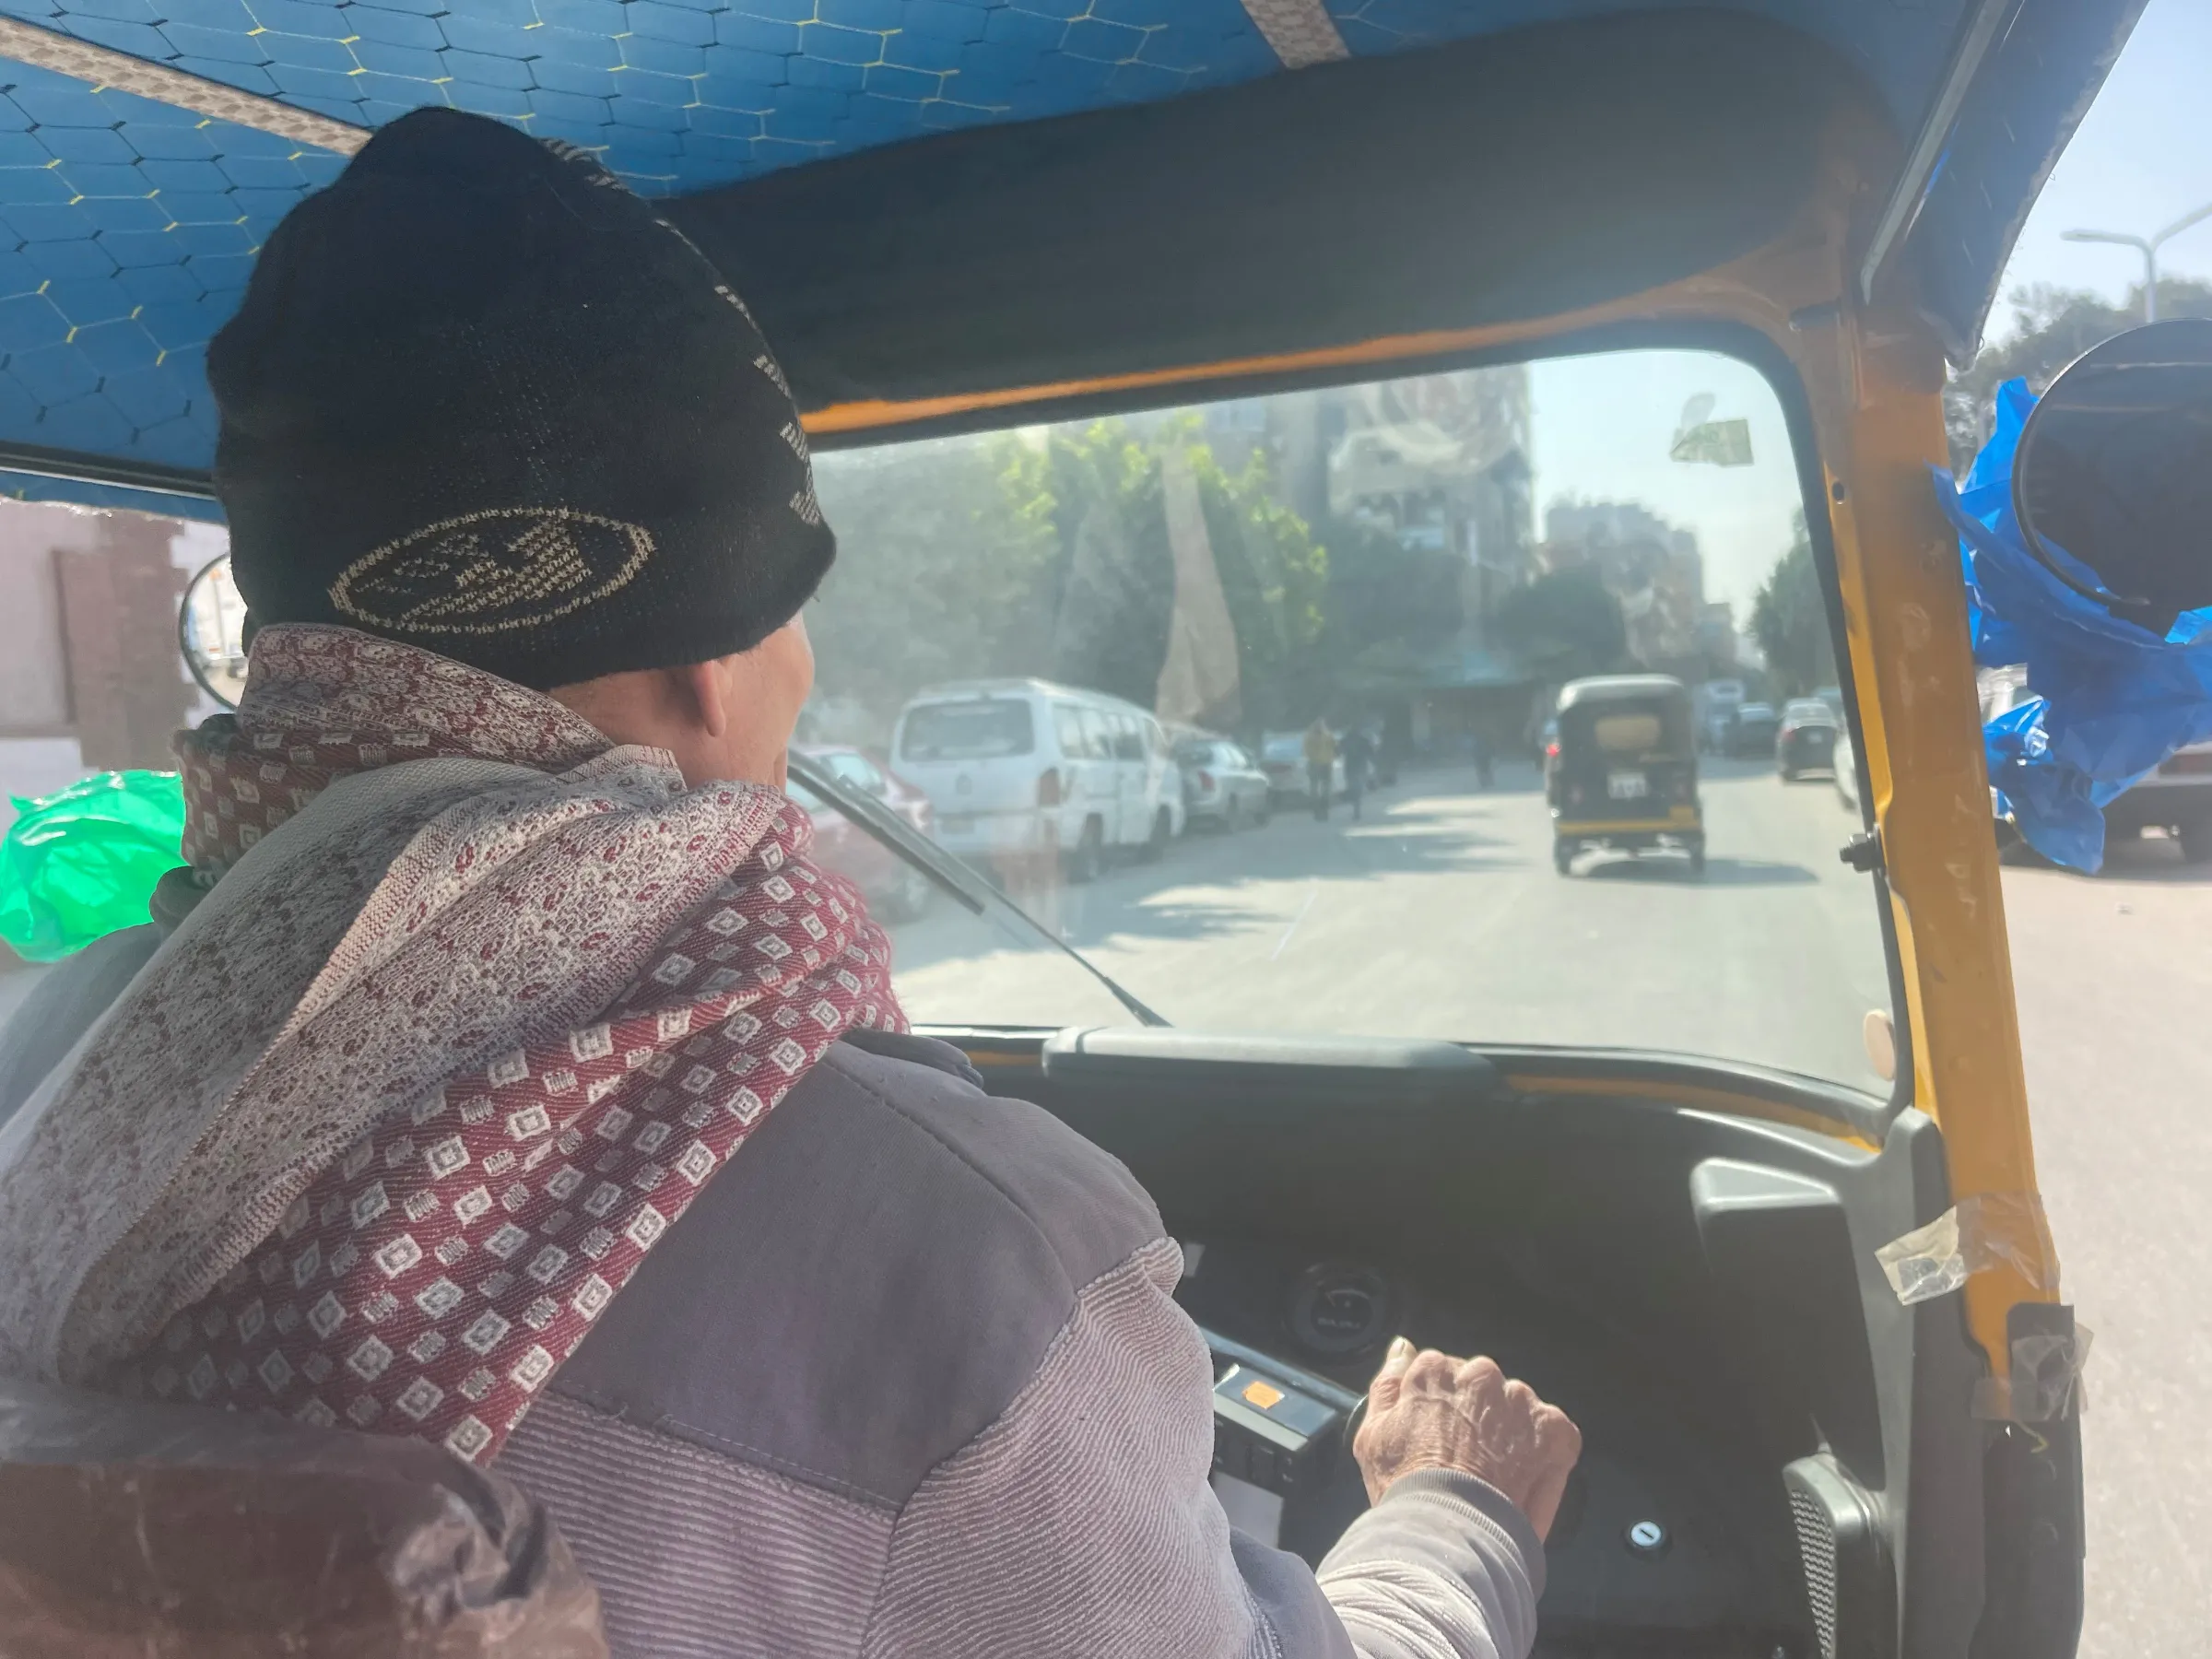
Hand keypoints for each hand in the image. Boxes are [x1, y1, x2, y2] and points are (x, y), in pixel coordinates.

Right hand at [1352, 1338, 1582, 1538]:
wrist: (1450, 1530)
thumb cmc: (1403, 1486)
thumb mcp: (1373, 1434)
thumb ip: (1388, 1383)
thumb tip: (1404, 1346)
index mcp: (1435, 1369)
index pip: (1442, 1374)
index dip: (1441, 1410)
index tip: (1439, 1439)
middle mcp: (1480, 1374)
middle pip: (1481, 1387)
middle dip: (1476, 1414)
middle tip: (1466, 1457)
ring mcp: (1521, 1400)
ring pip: (1516, 1407)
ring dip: (1509, 1431)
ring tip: (1495, 1474)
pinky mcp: (1555, 1430)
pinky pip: (1553, 1432)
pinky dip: (1544, 1453)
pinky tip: (1523, 1479)